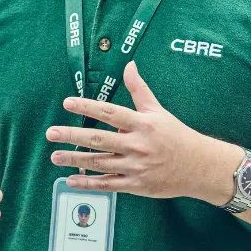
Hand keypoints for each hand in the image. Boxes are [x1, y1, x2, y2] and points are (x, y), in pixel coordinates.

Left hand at [45, 61, 239, 203]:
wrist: (198, 166)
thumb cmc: (176, 135)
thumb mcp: (159, 110)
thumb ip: (139, 89)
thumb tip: (129, 65)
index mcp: (143, 124)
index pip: (110, 112)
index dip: (88, 106)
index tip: (68, 103)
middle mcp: (138, 144)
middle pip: (99, 138)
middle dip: (72, 136)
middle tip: (51, 133)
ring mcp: (136, 166)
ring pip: (99, 162)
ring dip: (75, 160)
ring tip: (55, 156)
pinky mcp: (136, 184)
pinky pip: (108, 184)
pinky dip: (88, 183)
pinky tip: (72, 179)